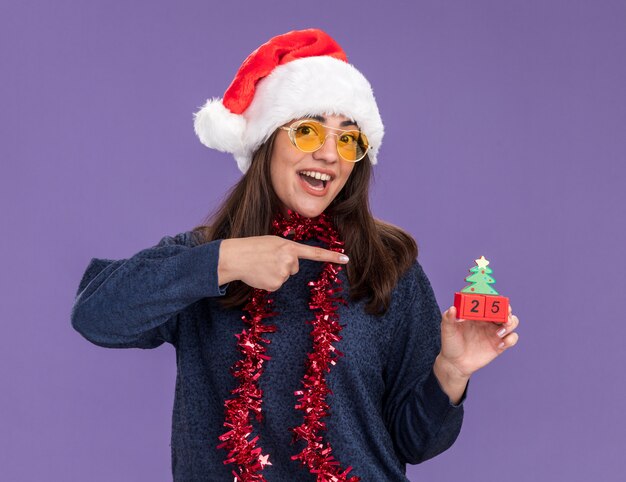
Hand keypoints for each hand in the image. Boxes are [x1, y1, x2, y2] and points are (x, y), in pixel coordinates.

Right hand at [217, 235, 348, 291]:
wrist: (236, 257)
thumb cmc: (253, 247)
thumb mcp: (274, 242)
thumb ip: (287, 249)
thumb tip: (292, 262)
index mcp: (290, 247)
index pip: (315, 253)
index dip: (332, 256)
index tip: (346, 258)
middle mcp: (290, 260)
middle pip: (294, 267)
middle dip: (283, 265)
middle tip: (268, 259)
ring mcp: (283, 273)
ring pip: (285, 276)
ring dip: (275, 272)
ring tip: (262, 265)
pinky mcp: (276, 284)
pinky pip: (277, 284)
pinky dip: (269, 281)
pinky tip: (260, 274)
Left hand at [437, 304, 519, 379]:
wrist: (455, 363)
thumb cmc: (450, 343)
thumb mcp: (447, 330)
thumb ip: (448, 318)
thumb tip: (453, 309)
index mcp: (476, 313)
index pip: (489, 301)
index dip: (494, 299)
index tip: (494, 301)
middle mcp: (488, 320)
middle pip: (504, 309)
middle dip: (507, 309)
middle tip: (505, 315)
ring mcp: (495, 332)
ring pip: (512, 322)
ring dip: (511, 323)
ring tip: (499, 332)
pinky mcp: (499, 345)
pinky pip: (512, 338)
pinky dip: (511, 339)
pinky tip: (500, 344)